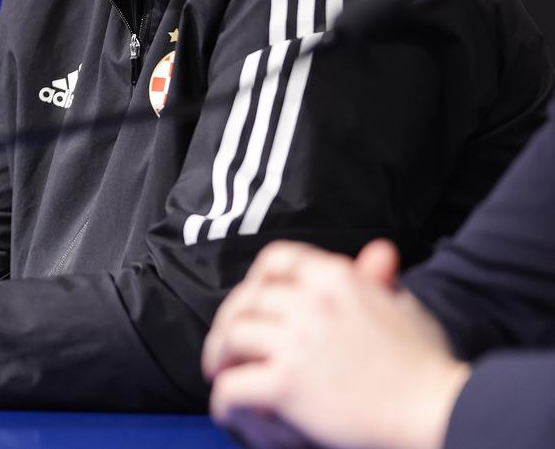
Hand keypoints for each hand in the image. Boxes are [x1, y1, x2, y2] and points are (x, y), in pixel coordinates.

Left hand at [203, 240, 469, 448]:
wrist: (442, 411)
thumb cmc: (428, 366)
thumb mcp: (405, 309)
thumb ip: (378, 282)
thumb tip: (378, 250)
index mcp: (336, 278)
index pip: (275, 260)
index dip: (254, 281)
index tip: (250, 304)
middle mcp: (311, 302)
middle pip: (246, 300)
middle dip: (229, 323)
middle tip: (226, 347)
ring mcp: (297, 342)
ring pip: (232, 338)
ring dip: (220, 356)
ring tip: (222, 373)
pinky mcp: (288, 384)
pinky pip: (234, 386)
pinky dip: (225, 398)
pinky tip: (228, 407)